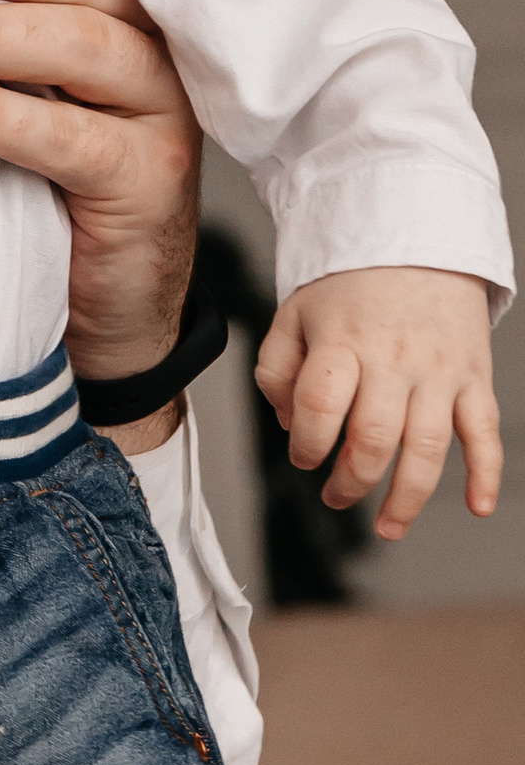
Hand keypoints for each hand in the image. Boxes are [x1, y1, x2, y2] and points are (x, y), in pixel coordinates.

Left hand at [256, 268, 500, 536]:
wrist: (418, 238)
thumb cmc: (350, 284)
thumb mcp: (294, 314)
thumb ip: (277, 371)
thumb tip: (293, 426)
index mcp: (344, 342)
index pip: (321, 407)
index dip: (307, 445)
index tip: (304, 457)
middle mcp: (394, 359)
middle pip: (374, 437)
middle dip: (351, 480)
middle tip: (336, 496)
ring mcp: (439, 370)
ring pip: (428, 446)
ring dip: (408, 497)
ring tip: (388, 526)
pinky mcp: (474, 376)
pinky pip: (485, 430)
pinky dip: (487, 472)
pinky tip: (478, 506)